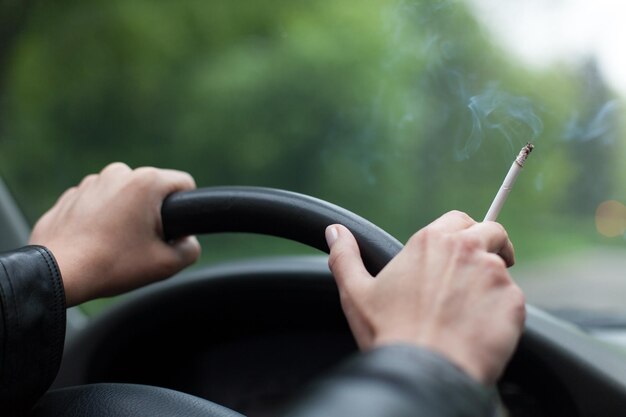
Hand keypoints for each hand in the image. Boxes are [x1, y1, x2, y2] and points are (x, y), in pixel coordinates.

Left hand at [29, 163, 200, 306]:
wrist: (59, 274)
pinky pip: (98, 204)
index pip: (184, 183)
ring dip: (126, 216)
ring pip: (124, 197)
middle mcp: (118, 173)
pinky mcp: (70, 196)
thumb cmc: (113, 265)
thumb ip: (191, 248)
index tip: (173, 232)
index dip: (187, 210)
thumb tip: (187, 241)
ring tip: (116, 246)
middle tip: (142, 245)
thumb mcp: (167, 264)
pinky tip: (96, 243)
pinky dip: (102, 220)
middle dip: (153, 214)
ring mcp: (90, 182)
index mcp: (145, 182)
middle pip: (152, 191)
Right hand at [325, 211, 524, 383]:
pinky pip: (513, 300)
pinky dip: (501, 312)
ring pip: (503, 268)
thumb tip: (334, 232)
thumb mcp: (356, 293)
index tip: (459, 250)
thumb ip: (345, 256)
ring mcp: (494, 274)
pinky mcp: (513, 301)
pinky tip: (479, 330)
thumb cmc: (389, 334)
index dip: (461, 233)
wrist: (425, 372)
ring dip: (492, 282)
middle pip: (492, 231)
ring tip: (470, 312)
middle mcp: (467, 249)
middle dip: (491, 245)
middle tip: (477, 271)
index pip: (459, 219)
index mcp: (431, 241)